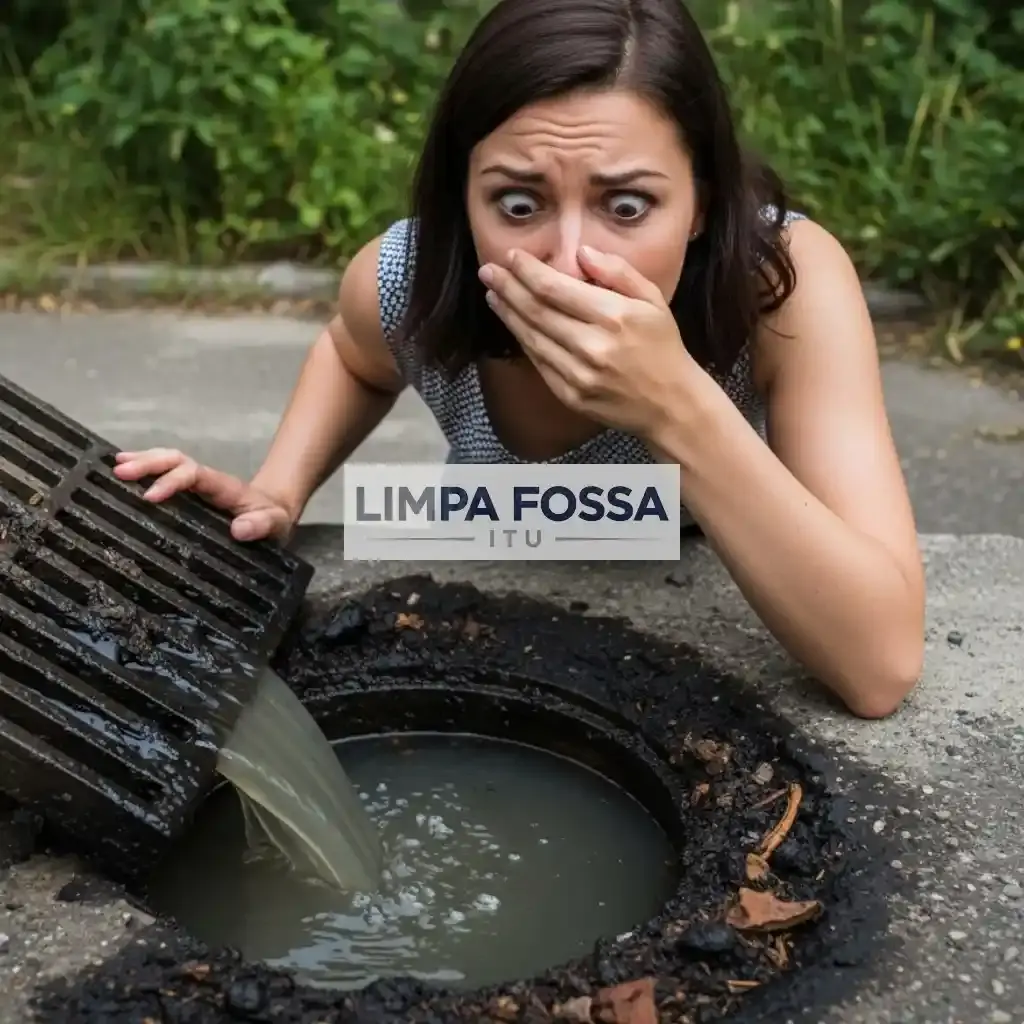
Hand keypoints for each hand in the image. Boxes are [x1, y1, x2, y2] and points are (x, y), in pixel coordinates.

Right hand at [113, 448, 297, 542]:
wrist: (273, 516)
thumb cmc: (272, 520)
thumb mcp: (275, 525)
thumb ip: (262, 525)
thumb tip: (239, 529)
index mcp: (223, 486)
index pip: (194, 475)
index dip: (172, 481)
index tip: (150, 497)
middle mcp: (206, 480)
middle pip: (176, 460)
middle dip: (149, 463)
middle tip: (120, 472)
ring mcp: (196, 485)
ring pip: (167, 462)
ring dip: (142, 460)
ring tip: (114, 466)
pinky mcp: (189, 493)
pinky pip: (164, 475)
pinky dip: (144, 470)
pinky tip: (122, 475)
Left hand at [479, 246, 694, 436]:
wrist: (669, 404)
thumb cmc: (662, 347)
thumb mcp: (653, 300)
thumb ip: (618, 271)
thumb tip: (581, 252)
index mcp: (614, 317)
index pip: (555, 289)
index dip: (528, 271)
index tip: (512, 256)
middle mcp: (593, 346)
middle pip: (536, 311)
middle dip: (508, 288)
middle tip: (488, 271)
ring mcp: (578, 374)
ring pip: (532, 337)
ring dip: (508, 313)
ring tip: (493, 293)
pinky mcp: (570, 395)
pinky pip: (539, 362)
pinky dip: (523, 340)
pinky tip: (513, 323)